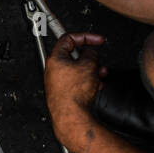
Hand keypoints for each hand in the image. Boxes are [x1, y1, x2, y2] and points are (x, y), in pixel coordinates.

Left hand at [44, 32, 106, 146]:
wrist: (71, 115)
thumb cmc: (74, 93)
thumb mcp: (89, 64)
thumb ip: (91, 53)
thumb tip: (91, 52)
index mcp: (56, 58)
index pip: (69, 38)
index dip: (86, 37)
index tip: (97, 40)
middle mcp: (54, 69)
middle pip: (75, 55)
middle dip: (91, 58)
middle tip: (98, 62)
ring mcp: (58, 81)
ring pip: (79, 69)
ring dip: (92, 71)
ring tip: (99, 76)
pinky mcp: (63, 91)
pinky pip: (78, 81)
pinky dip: (89, 81)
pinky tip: (96, 86)